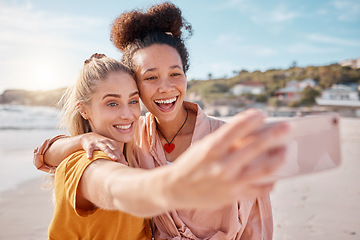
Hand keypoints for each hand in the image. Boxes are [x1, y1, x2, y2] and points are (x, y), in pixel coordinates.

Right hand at [80, 132, 121, 160]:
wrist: (87, 137)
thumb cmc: (101, 144)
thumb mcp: (109, 148)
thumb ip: (117, 155)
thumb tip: (125, 164)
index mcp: (111, 143)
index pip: (118, 151)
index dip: (122, 158)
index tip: (124, 165)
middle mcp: (106, 142)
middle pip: (114, 149)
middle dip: (119, 156)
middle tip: (122, 163)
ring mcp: (98, 143)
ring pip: (105, 148)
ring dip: (110, 153)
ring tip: (114, 159)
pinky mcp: (89, 145)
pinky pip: (90, 149)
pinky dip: (89, 153)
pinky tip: (89, 158)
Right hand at [165, 109, 289, 208]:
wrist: (174, 188)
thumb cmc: (191, 164)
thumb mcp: (204, 147)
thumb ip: (226, 140)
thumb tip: (252, 131)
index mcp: (212, 148)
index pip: (237, 128)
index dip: (252, 118)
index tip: (262, 113)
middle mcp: (222, 165)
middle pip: (256, 146)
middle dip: (275, 134)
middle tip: (288, 127)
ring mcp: (229, 182)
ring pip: (264, 169)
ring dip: (278, 158)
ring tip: (285, 151)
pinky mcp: (234, 196)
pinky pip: (260, 189)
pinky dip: (270, 181)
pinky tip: (274, 176)